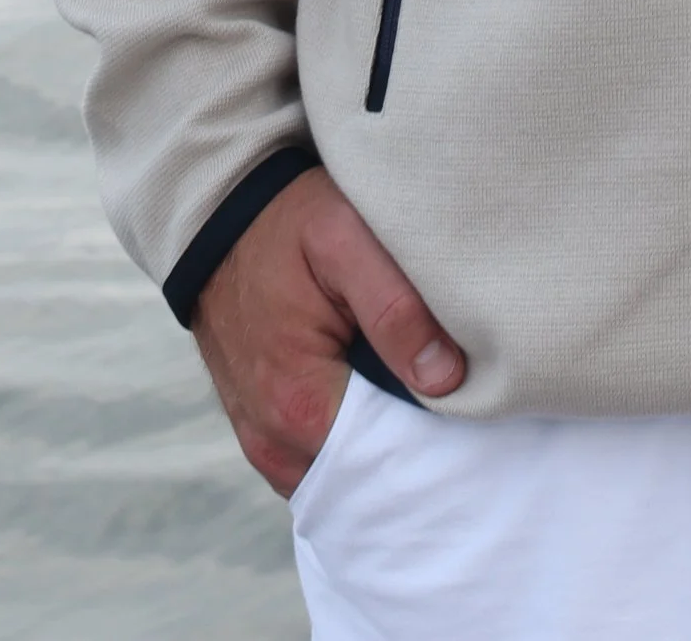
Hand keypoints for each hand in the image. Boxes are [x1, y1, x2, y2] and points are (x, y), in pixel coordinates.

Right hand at [190, 166, 465, 495]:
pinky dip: (351, 441)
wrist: (218, 213)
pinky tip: (382, 400)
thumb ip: (395, 308)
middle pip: (364, 477)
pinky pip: (316, 458)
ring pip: (340, 473)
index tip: (472, 418)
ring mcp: (261, 438)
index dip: (434, 445)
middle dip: (411, 452)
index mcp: (298, 406)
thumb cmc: (288, 223)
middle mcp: (272, 440)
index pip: (386, 466)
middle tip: (458, 412)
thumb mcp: (345, 239)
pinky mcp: (258, 423)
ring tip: (422, 403)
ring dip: (380, 448)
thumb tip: (447, 379)